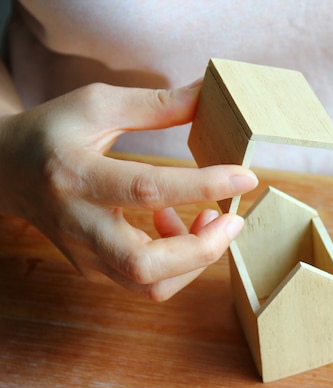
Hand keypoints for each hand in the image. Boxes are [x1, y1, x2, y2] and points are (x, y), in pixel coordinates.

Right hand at [0, 81, 257, 300]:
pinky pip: (147, 281)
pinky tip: (177, 224)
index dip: (202, 185)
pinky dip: (178, 261)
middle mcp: (78, 224)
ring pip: (150, 284)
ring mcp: (85, 254)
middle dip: (204, 249)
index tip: (246, 177)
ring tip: (209, 220)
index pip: (147, 190)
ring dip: (195, 258)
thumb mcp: (97, 105)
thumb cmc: (53, 131)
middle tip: (233, 219)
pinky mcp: (94, 268)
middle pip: (145, 264)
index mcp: (75, 175)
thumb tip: (207, 96)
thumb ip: (155, 105)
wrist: (7, 170)